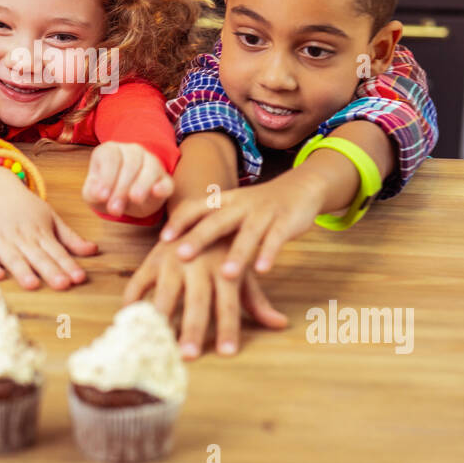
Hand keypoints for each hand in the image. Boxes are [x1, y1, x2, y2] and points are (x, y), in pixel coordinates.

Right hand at [0, 165, 97, 290]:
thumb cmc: (23, 207)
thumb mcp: (49, 217)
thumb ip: (69, 237)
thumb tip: (93, 250)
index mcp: (40, 231)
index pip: (57, 251)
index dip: (68, 265)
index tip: (79, 278)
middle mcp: (22, 236)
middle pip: (37, 256)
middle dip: (50, 270)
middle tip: (62, 284)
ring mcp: (0, 239)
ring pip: (13, 257)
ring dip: (22, 271)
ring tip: (32, 284)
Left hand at [82, 141, 173, 218]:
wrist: (124, 202)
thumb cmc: (106, 193)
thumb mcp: (93, 194)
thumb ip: (93, 192)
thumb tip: (99, 193)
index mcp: (111, 150)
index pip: (111, 157)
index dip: (106, 176)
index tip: (102, 196)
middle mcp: (132, 152)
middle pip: (130, 163)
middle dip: (122, 187)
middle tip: (115, 209)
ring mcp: (151, 163)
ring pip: (150, 168)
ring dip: (141, 185)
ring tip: (135, 200)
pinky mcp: (164, 180)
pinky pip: (167, 182)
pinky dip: (163, 186)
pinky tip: (157, 192)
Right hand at [124, 238, 286, 357]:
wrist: (200, 211)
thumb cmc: (224, 251)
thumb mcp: (241, 273)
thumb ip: (257, 301)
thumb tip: (280, 324)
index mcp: (224, 270)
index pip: (228, 305)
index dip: (228, 329)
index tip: (227, 353)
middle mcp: (199, 265)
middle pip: (197, 302)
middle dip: (193, 329)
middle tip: (188, 356)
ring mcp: (172, 261)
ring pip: (166, 291)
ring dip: (160, 316)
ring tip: (155, 339)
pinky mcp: (152, 258)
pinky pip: (139, 281)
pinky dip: (132, 299)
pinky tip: (129, 320)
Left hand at [158, 169, 325, 278]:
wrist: (300, 187)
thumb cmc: (257, 208)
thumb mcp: (232, 211)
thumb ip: (210, 226)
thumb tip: (175, 252)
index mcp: (224, 201)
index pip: (196, 207)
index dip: (180, 221)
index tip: (163, 239)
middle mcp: (241, 204)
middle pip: (217, 221)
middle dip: (199, 238)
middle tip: (181, 256)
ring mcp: (264, 212)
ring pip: (248, 233)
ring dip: (237, 254)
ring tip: (226, 274)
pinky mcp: (286, 222)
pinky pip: (276, 238)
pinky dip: (269, 253)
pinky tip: (262, 270)